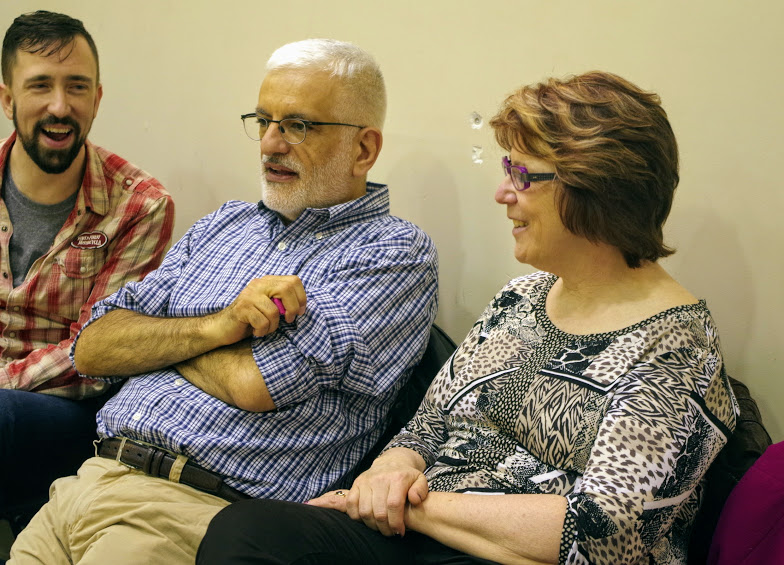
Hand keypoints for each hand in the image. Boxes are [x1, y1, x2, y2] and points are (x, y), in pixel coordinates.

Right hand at [207, 275, 306, 344]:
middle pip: (286, 289)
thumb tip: (301, 306)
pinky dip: (262, 331)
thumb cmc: (250, 319)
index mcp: (267, 282)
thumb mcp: (269, 306)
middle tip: (288, 320)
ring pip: (274, 312)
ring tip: (265, 328)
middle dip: (292, 308)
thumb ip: (282, 301)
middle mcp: (258, 284)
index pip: (293, 281)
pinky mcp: (242, 308)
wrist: (223, 327)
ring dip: (273, 326)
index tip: (299, 311)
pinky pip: (262, 322)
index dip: (301, 297)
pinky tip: (256, 331)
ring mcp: (249, 295)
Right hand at [309, 452, 427, 536]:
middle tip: (390, 533)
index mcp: (397, 478)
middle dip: (385, 528)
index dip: (396, 522)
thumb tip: (415, 500)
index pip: (393, 505)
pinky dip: (356, 516)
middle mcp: (380, 478)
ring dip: (372, 525)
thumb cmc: (407, 476)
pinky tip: (367, 520)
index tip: (400, 532)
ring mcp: (366, 481)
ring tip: (380, 527)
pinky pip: (351, 504)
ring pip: (364, 511)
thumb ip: (421, 490)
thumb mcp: (420, 480)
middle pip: (378, 512)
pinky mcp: (356, 483)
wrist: (392, 461)